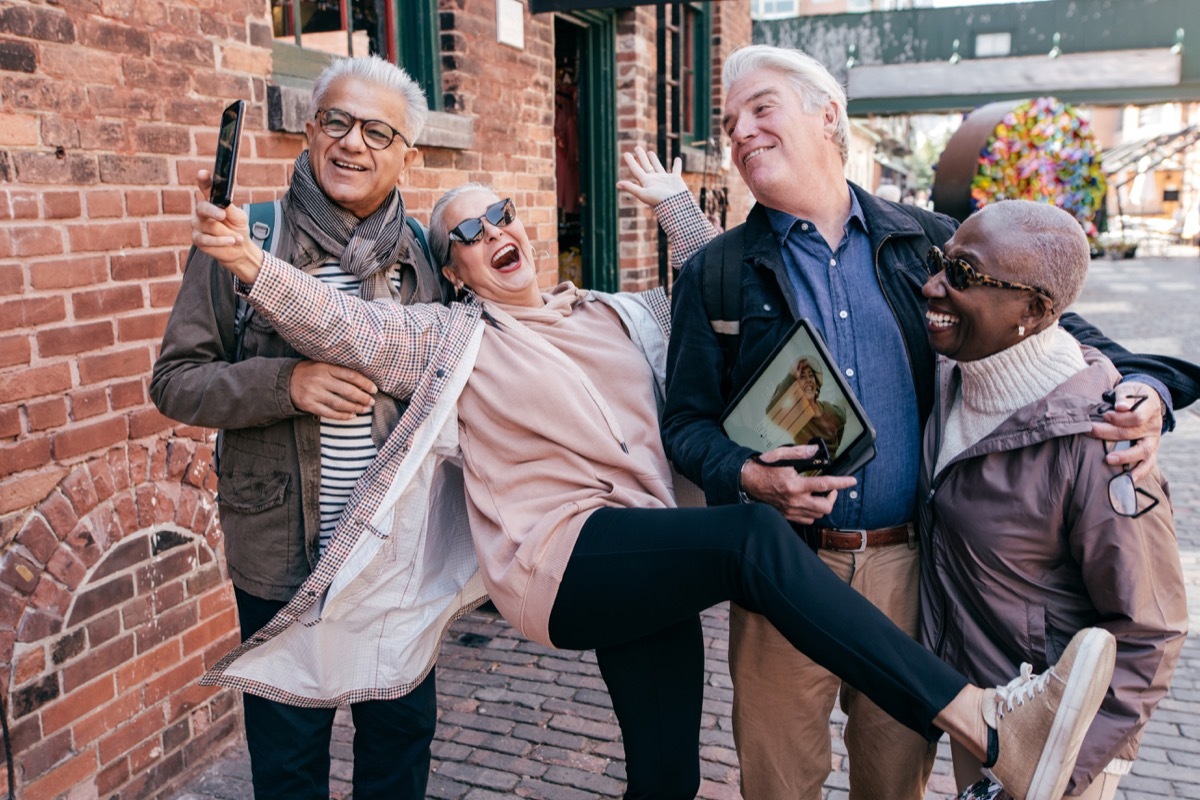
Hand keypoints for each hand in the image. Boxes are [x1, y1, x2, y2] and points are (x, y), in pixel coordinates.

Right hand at [192, 169, 263, 283]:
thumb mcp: (239, 217)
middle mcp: (201, 210)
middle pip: (202, 207)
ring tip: (237, 237)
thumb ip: (231, 209)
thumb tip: (224, 202)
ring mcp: (197, 224)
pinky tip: (232, 241)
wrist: (239, 248)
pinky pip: (206, 239)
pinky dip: (221, 241)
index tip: (202, 173)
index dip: (203, 180)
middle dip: (212, 211)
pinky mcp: (197, 238)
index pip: (206, 188)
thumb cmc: (238, 228)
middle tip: (222, 215)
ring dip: (226, 232)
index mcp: (212, 201)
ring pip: (208, 226)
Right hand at [290, 361, 376, 419]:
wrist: (285, 381)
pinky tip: (352, 416)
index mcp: (325, 367)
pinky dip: (343, 416)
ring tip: (365, 409)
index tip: (374, 389)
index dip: (365, 383)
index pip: (351, 375)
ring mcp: (314, 393)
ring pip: (340, 403)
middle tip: (372, 401)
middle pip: (348, 391)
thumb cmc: (310, 372)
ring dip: (355, 408)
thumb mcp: (322, 364)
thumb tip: (363, 379)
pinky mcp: (310, 405)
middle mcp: (320, 380)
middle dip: (363, 398)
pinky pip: (330, 413)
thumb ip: (338, 369)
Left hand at [616, 146, 686, 207]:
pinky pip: (676, 169)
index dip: (630, 162)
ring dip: (654, 160)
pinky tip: (677, 159)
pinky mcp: (675, 179)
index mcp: (646, 182)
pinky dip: (677, 164)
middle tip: (637, 148)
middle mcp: (654, 180)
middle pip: (646, 166)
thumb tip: (617, 184)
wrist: (676, 205)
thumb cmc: (659, 200)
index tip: (625, 154)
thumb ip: (631, 188)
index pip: (636, 170)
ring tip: (650, 152)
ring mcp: (665, 179)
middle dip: (641, 157)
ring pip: (658, 166)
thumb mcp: (644, 194)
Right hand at [741, 444, 856, 524]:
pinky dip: (813, 512)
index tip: (851, 481)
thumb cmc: (764, 468)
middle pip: (825, 507)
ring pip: (817, 515)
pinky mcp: (787, 515)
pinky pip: (807, 520)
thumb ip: (800, 453)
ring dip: (823, 505)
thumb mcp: (781, 455)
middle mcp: (794, 500)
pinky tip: (810, 503)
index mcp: (795, 485)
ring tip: (820, 495)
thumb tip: (815, 451)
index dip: (841, 483)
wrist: (747, 481)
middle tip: (831, 489)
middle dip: (832, 497)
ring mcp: (791, 510)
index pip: (825, 484)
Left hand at [1088, 381, 1162, 480]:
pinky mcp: (1151, 452)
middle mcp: (1154, 426)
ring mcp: (1154, 441)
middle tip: (1090, 431)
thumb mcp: (1129, 389)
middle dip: (1109, 433)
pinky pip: (1148, 465)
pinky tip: (1126, 481)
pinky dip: (1138, 474)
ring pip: (1143, 451)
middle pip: (1133, 433)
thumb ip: (1124, 397)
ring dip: (1125, 457)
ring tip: (1109, 459)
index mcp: (1150, 408)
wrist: (1148, 401)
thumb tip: (1119, 407)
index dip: (1120, 417)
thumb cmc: (1133, 395)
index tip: (1105, 415)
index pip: (1137, 416)